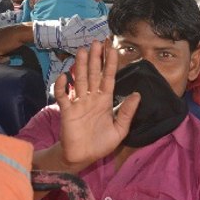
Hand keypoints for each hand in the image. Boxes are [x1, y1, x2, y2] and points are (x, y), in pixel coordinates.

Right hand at [54, 41, 140, 167]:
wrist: (83, 157)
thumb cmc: (101, 144)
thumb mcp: (120, 130)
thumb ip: (127, 113)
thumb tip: (137, 94)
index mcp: (105, 100)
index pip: (108, 78)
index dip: (110, 64)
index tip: (112, 48)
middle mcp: (91, 98)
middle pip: (93, 74)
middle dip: (95, 58)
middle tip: (96, 42)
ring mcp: (78, 102)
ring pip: (80, 80)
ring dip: (81, 66)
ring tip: (82, 50)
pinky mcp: (67, 110)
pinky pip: (63, 96)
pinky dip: (62, 86)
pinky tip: (64, 76)